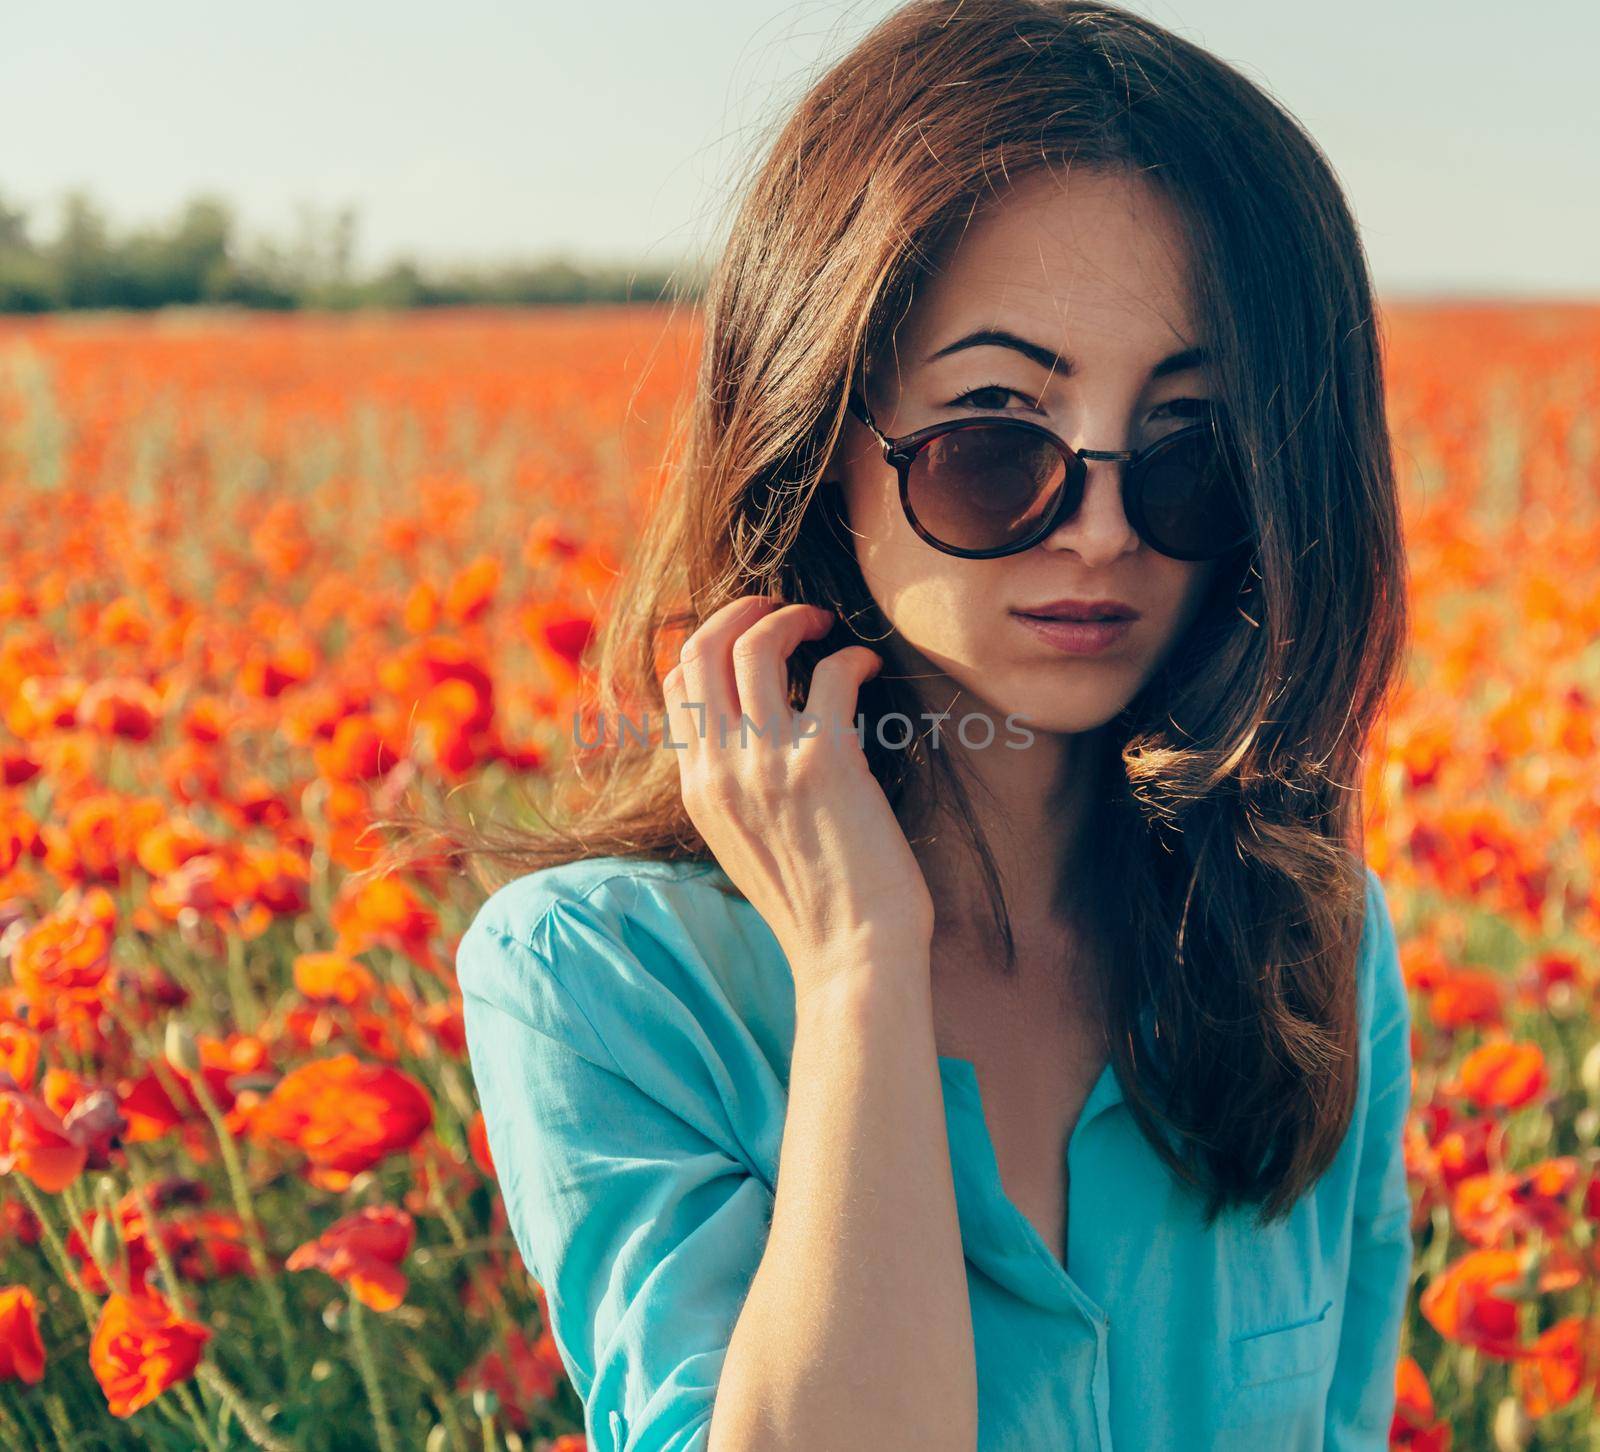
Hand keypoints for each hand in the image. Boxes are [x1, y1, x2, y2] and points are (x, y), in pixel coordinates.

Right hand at [662, 596, 934, 999]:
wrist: (850, 955)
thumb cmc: (815, 905)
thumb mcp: (744, 843)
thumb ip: (733, 786)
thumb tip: (749, 733)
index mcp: (697, 788)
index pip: (676, 684)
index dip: (711, 640)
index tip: (751, 634)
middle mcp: (719, 769)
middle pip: (701, 648)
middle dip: (742, 610)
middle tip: (783, 611)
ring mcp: (766, 763)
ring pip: (756, 645)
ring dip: (793, 618)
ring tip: (824, 626)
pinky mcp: (823, 761)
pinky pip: (830, 673)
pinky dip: (851, 656)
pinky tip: (868, 667)